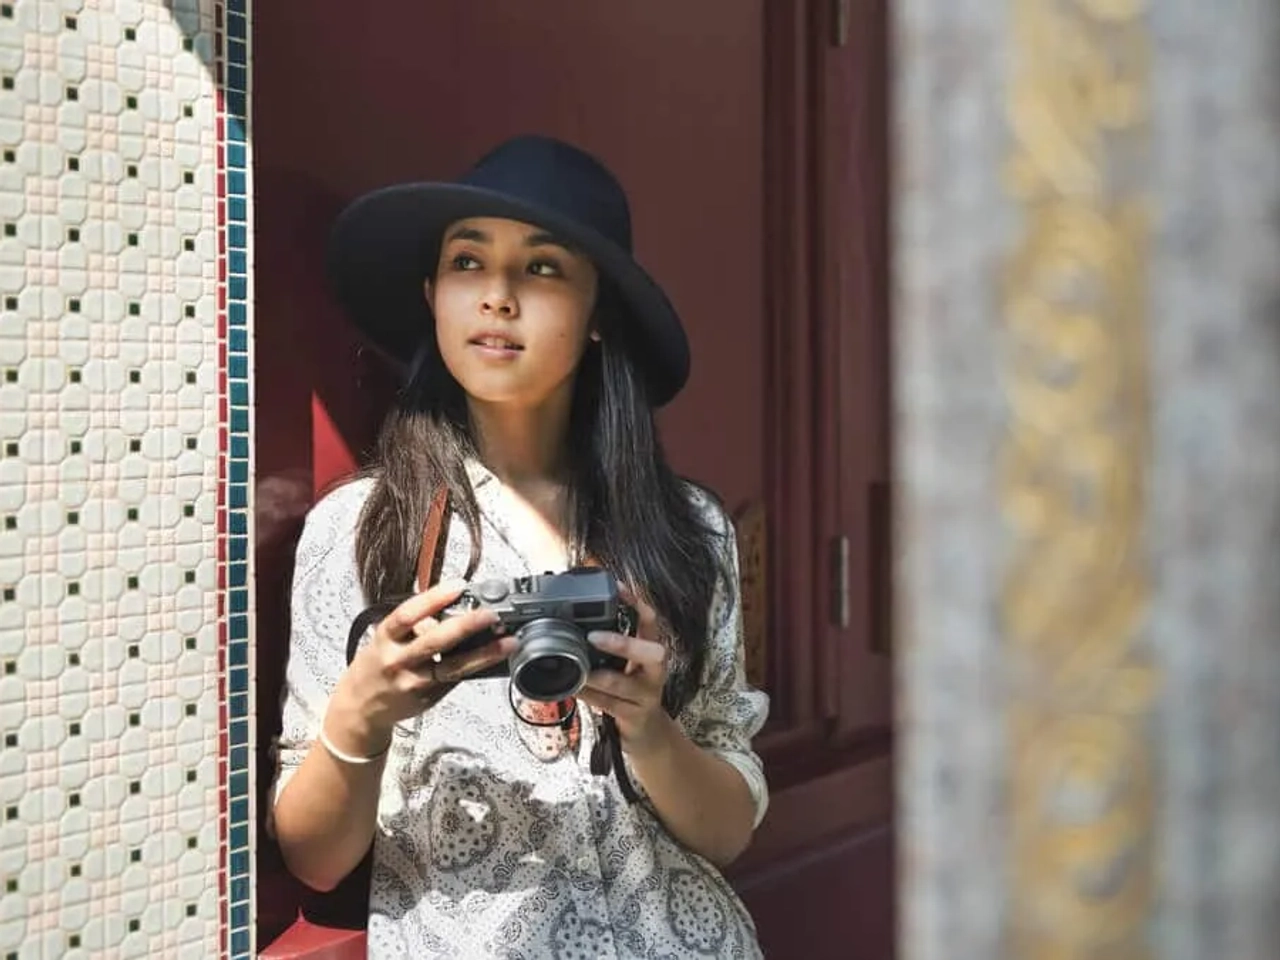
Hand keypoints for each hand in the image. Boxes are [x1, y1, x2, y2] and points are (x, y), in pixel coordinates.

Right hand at [325, 580, 513, 755]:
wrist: (359, 707)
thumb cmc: (376, 665)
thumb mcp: (386, 638)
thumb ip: (416, 625)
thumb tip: (456, 607)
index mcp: (385, 638)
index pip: (408, 614)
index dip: (434, 598)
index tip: (459, 586)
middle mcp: (398, 660)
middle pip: (435, 642)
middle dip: (466, 626)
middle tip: (491, 614)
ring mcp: (414, 683)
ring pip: (453, 668)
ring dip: (484, 654)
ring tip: (509, 642)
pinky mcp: (428, 698)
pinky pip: (455, 680)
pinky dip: (476, 668)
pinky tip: (495, 659)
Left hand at [577, 588, 676, 758]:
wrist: (648, 734)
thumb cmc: (631, 692)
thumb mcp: (627, 665)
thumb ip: (609, 645)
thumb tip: (576, 619)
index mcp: (651, 652)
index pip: (651, 621)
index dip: (637, 603)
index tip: (617, 588)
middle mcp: (654, 672)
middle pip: (653, 653)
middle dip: (623, 644)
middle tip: (593, 637)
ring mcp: (646, 696)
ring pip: (622, 684)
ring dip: (596, 675)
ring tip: (577, 667)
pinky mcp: (633, 717)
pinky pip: (608, 705)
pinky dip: (588, 695)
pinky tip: (573, 688)